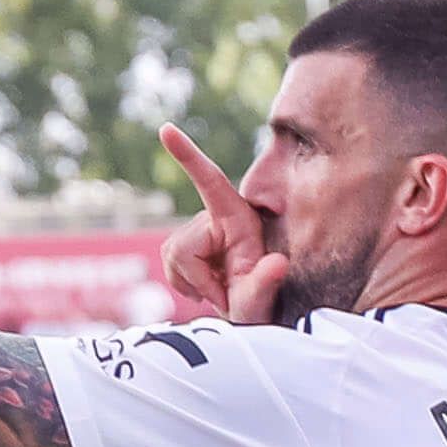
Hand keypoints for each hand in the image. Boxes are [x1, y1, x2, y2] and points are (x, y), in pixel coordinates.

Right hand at [155, 125, 290, 325]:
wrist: (251, 317)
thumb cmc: (259, 308)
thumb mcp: (263, 300)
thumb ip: (268, 283)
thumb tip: (278, 264)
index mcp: (238, 219)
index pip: (210, 181)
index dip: (188, 155)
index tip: (167, 129)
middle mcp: (216, 219)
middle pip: (181, 245)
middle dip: (197, 277)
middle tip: (223, 295)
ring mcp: (199, 233)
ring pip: (172, 255)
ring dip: (191, 282)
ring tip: (219, 292)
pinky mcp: (185, 246)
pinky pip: (168, 264)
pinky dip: (183, 284)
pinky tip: (206, 290)